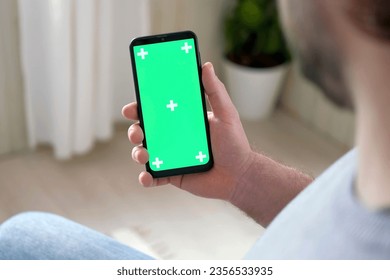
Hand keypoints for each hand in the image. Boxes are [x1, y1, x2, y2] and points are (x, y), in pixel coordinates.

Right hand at [122, 62, 253, 199]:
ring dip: (137, 153)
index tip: (132, 107)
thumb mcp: (226, 114)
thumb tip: (207, 65)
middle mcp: (173, 138)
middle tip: (137, 132)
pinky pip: (154, 177)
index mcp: (182, 121)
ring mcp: (171, 157)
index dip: (140, 108)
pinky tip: (146, 177)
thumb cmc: (235, 144)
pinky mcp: (173, 175)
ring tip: (143, 155)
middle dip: (134, 130)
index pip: (156, 111)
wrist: (241, 175)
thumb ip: (215, 91)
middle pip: (145, 131)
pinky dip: (146, 178)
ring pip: (144, 153)